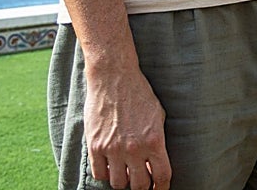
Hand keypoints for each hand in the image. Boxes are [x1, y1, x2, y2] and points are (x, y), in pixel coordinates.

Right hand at [84, 64, 172, 189]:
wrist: (114, 77)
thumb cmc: (139, 94)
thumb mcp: (158, 115)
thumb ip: (158, 141)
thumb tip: (155, 164)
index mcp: (154, 140)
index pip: (162, 176)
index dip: (161, 187)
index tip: (159, 189)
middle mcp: (134, 148)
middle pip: (139, 185)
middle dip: (142, 186)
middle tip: (140, 180)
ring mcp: (113, 148)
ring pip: (117, 183)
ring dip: (122, 181)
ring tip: (124, 171)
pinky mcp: (95, 145)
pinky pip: (98, 173)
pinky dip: (104, 174)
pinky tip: (109, 165)